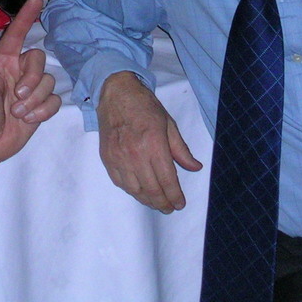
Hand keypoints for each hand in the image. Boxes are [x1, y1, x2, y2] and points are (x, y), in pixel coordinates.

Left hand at [0, 0, 60, 175]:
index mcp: (3, 63)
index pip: (17, 35)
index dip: (26, 16)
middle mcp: (19, 72)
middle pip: (39, 59)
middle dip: (32, 79)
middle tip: (17, 97)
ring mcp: (31, 89)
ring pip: (49, 81)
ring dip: (35, 100)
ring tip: (18, 113)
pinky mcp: (42, 106)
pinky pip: (55, 100)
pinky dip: (43, 111)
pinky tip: (29, 120)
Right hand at [96, 71, 201, 212]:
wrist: (116, 93)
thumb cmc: (144, 106)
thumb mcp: (168, 124)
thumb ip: (181, 149)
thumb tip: (195, 167)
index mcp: (154, 144)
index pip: (167, 179)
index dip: (175, 196)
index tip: (180, 204)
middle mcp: (135, 154)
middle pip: (151, 189)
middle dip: (163, 203)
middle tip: (169, 208)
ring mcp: (119, 157)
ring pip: (135, 190)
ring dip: (147, 200)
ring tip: (156, 202)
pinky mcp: (107, 158)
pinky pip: (120, 183)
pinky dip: (131, 191)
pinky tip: (139, 191)